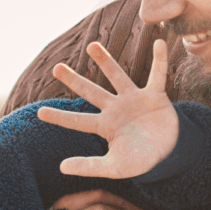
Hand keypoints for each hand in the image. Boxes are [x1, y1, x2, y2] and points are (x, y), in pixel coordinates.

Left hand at [36, 39, 177, 178]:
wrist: (170, 155)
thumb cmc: (141, 161)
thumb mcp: (114, 167)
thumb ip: (90, 166)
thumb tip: (61, 167)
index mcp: (104, 126)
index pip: (78, 121)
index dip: (60, 117)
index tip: (39, 112)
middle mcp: (116, 109)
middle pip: (91, 92)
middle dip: (74, 80)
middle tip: (55, 67)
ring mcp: (134, 100)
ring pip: (117, 76)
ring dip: (105, 61)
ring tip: (91, 45)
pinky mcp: (155, 96)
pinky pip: (158, 74)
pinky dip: (160, 60)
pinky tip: (158, 42)